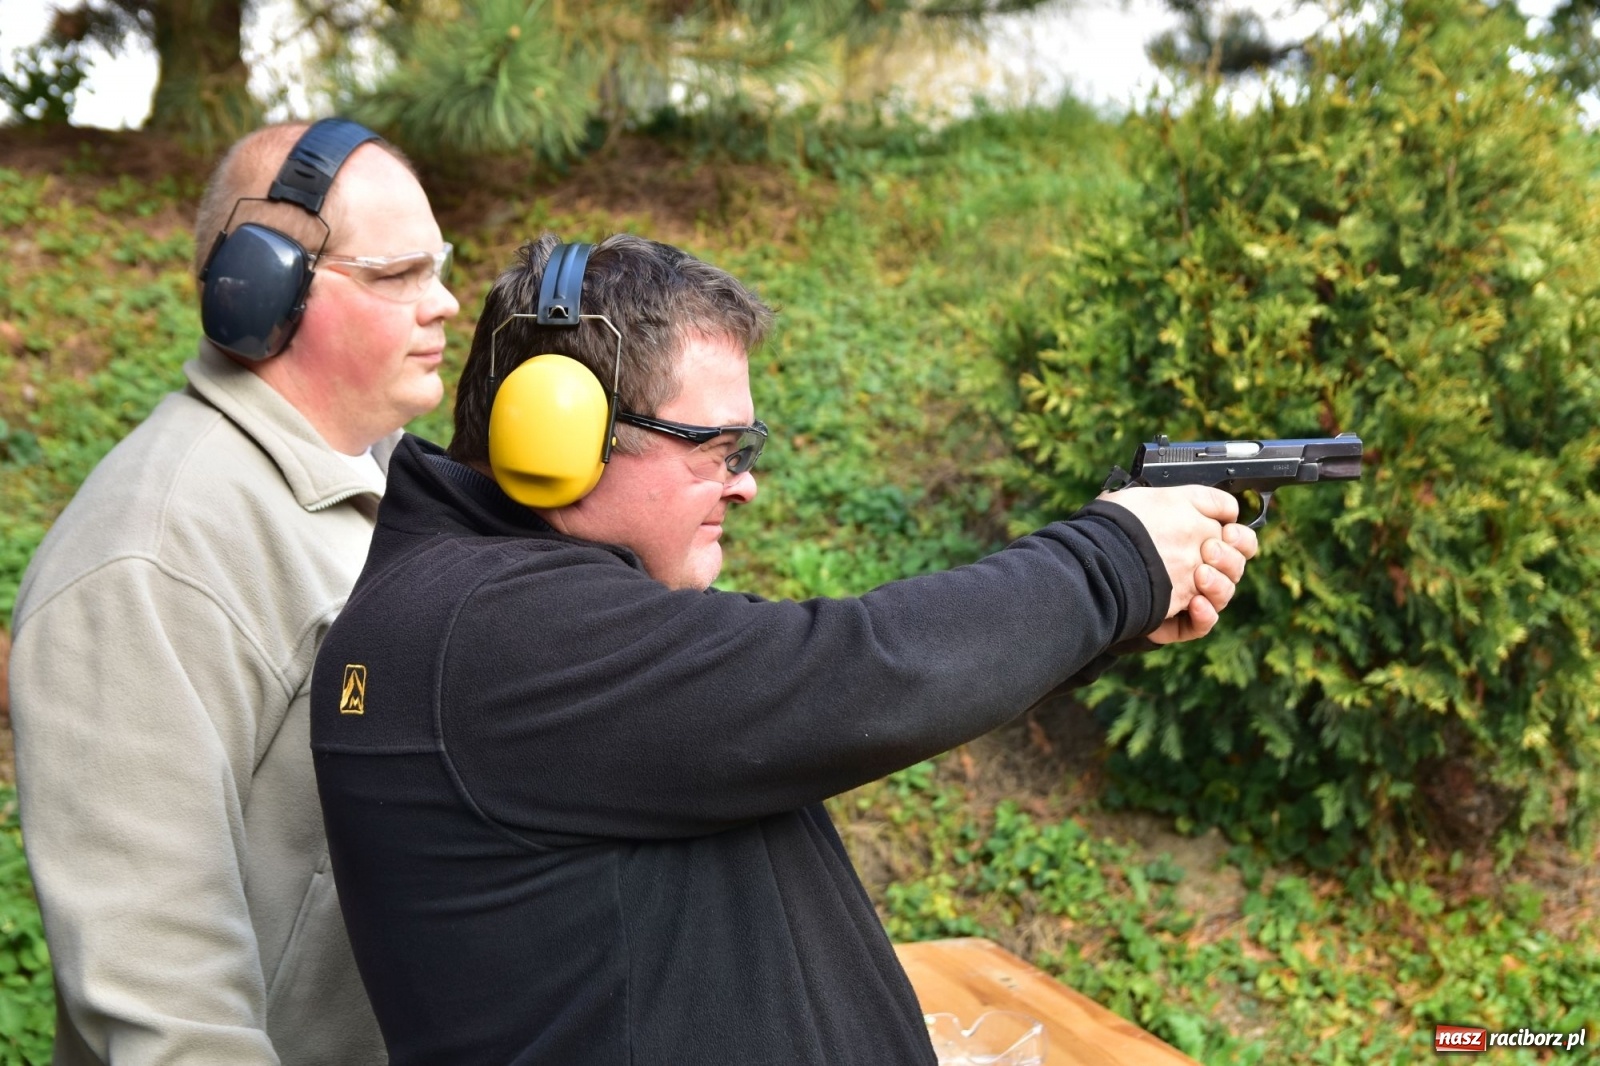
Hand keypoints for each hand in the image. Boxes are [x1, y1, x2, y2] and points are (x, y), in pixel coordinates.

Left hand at [1094, 485, 1258, 643]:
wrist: (1097, 559)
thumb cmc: (1123, 526)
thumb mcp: (1163, 498)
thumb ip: (1203, 500)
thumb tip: (1231, 509)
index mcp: (1194, 539)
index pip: (1236, 542)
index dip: (1241, 537)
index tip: (1230, 530)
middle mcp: (1194, 567)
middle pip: (1235, 569)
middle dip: (1231, 559)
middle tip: (1209, 550)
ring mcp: (1186, 595)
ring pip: (1223, 596)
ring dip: (1220, 585)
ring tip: (1200, 576)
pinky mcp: (1174, 621)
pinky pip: (1202, 625)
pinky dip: (1205, 615)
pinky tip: (1196, 603)